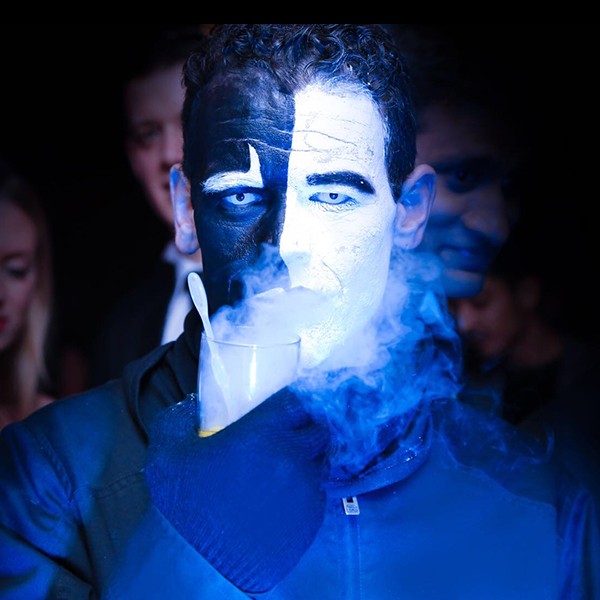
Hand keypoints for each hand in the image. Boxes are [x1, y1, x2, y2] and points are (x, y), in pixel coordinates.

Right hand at [145, 390, 328, 593]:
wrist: (197, 563)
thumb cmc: (183, 506)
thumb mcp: (167, 451)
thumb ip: (178, 417)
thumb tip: (193, 405)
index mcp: (264, 434)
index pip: (299, 401)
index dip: (296, 400)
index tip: (287, 405)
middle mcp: (292, 458)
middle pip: (318, 430)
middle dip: (306, 428)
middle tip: (286, 435)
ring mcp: (305, 490)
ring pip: (319, 462)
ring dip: (306, 460)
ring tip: (281, 468)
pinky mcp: (310, 520)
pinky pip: (316, 494)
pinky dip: (303, 490)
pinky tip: (280, 496)